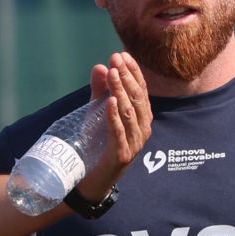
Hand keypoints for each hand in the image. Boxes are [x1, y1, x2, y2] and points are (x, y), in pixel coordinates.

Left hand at [78, 51, 152, 200]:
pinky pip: (120, 132)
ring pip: (130, 113)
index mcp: (141, 118)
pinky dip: (114, 116)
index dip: (133, 72)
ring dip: (121, 91)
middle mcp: (142, 130)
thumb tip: (100, 66)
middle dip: (126, 77)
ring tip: (112, 74)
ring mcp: (134, 144)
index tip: (121, 55)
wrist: (91, 179)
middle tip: (115, 60)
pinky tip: (110, 101)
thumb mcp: (96, 113)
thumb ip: (99, 91)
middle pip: (137, 99)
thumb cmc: (98, 145)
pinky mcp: (122, 156)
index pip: (141, 91)